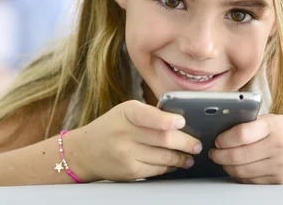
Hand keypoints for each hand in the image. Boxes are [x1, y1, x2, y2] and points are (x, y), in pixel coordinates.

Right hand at [67, 100, 202, 181]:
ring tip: (190, 155)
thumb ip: (149, 115)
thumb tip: (181, 123)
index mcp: (125, 113)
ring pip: (164, 157)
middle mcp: (124, 133)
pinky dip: (170, 166)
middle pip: (162, 139)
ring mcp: (126, 154)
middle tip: (197, 144)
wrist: (85, 151)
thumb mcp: (125, 112)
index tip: (181, 122)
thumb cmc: (111, 127)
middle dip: (185, 143)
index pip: (147, 116)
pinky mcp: (130, 171)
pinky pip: (157, 169)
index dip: (166, 120)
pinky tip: (175, 163)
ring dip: (181, 157)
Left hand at [208, 114, 282, 183]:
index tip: (217, 139)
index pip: (240, 134)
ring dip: (226, 167)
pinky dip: (239, 176)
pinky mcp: (280, 180)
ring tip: (222, 160)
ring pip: (241, 171)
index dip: (224, 139)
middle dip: (219, 156)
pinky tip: (236, 169)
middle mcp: (276, 147)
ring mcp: (279, 166)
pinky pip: (252, 181)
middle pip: (237, 156)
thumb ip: (253, 124)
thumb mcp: (277, 120)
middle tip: (213, 152)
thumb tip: (225, 130)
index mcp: (274, 127)